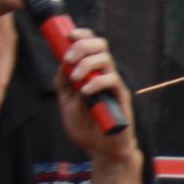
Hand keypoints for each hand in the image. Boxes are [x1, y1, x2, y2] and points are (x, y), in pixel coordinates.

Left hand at [55, 31, 137, 163]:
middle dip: (83, 45)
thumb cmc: (86, 125)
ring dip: (87, 63)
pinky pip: (111, 81)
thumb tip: (62, 63)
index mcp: (92, 72)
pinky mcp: (121, 96)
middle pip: (101, 45)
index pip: (91, 45)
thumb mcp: (66, 101)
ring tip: (75, 78)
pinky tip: (85, 92)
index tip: (68, 35)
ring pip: (106, 59)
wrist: (101, 148)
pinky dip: (96, 83)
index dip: (82, 35)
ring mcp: (113, 84)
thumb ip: (63, 83)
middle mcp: (104, 74)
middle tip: (69, 57)